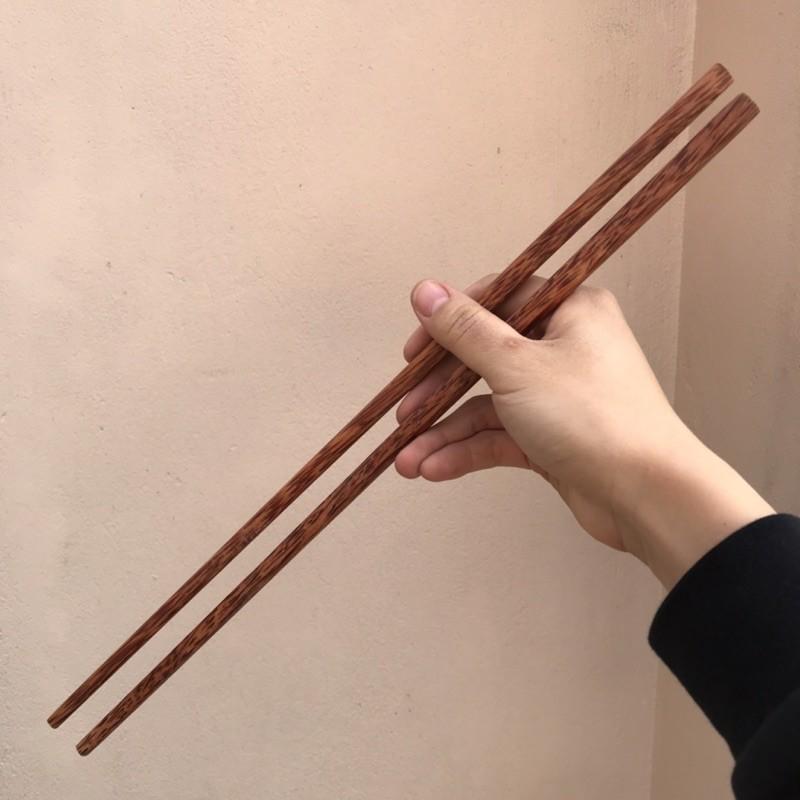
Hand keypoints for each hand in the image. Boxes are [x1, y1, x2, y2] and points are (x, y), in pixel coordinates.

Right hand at [395, 275, 772, 587]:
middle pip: (484, 357)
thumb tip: (424, 291)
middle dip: (438, 391)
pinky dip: (467, 451)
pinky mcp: (552, 437)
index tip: (413, 352)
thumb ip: (466, 329)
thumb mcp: (516, 365)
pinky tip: (433, 469)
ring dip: (445, 432)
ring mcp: (557, 395)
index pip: (496, 300)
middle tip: (404, 412)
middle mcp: (564, 347)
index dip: (449, 323)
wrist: (648, 497)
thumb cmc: (592, 418)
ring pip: (487, 405)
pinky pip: (500, 436)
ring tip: (407, 460)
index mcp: (569, 311)